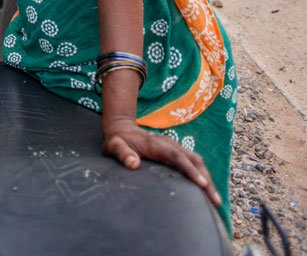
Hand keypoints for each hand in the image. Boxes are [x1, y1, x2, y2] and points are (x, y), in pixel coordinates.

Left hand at [101, 117, 221, 208]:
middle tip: (215, 200)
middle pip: (193, 159)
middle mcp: (169, 144)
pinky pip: (193, 162)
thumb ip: (122, 154)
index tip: (202, 183)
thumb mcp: (114, 146)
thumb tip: (134, 164)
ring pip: (196, 160)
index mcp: (156, 145)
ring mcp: (174, 147)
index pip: (177, 158)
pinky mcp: (175, 152)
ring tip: (215, 199)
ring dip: (207, 177)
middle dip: (206, 179)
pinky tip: (206, 189)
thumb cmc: (118, 140)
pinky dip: (202, 174)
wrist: (121, 127)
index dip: (190, 170)